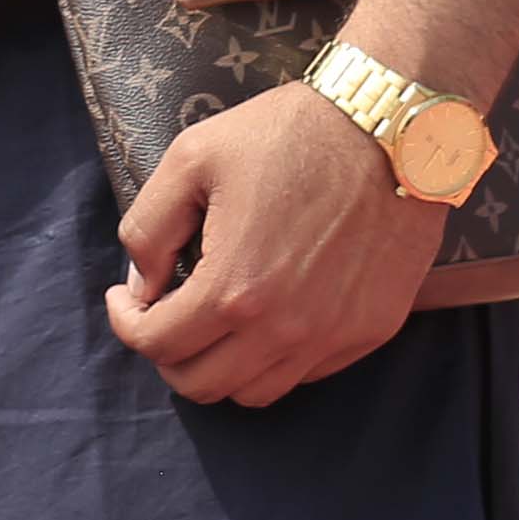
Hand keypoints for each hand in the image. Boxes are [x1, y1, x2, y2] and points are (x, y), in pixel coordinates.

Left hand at [104, 79, 437, 407]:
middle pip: (202, 385)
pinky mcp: (372, 329)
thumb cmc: (288, 134)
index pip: (157, 345)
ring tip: (214, 321)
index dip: (127, 323)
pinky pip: (308, 373)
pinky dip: (274, 359)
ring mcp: (333, 336)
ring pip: (255, 392)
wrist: (391, 127)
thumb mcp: (192, 158)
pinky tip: (267, 314)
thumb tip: (141, 284)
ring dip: (221, 365)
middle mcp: (284, 329)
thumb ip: (148, 228)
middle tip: (165, 314)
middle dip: (167, 354)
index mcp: (233, 289)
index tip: (127, 297)